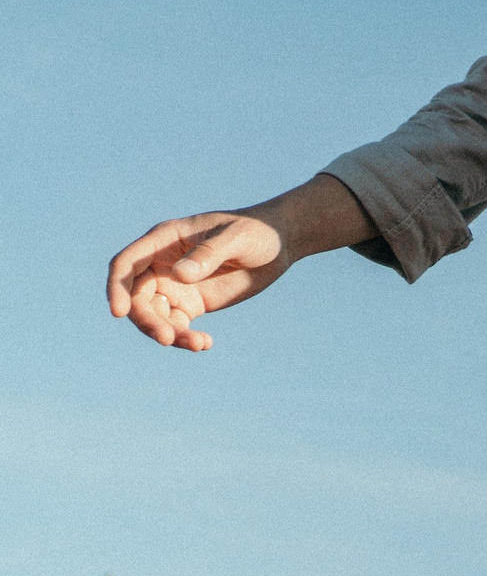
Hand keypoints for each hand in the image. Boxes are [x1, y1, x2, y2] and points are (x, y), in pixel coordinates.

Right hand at [105, 175, 371, 351]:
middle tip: (169, 339)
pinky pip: (177, 325)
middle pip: (137, 297)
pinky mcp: (191, 304)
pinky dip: (186, 338)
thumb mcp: (237, 238)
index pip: (126, 265)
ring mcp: (175, 286)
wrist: (280, 245)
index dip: (117, 288)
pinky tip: (205, 344)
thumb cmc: (256, 232)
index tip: (120, 313)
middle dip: (146, 320)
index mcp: (163, 241)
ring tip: (199, 344)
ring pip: (155, 316)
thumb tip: (180, 275)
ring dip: (169, 333)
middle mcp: (161, 264)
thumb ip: (209, 253)